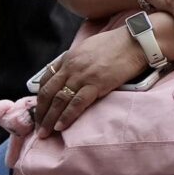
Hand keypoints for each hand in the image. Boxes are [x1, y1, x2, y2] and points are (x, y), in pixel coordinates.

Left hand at [30, 23, 151, 135]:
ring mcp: (82, 76)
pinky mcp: (96, 84)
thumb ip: (76, 60)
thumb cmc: (117, 43)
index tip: (39, 110)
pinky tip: (60, 126)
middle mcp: (71, 67)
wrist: (136, 41)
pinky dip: (66, 116)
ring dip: (49, 119)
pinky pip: (77, 103)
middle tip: (38, 127)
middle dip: (40, 112)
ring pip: (59, 101)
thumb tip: (71, 74)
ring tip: (45, 133)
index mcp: (68, 58)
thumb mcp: (89, 47)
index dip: (39, 97)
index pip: (46, 80)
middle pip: (48, 93)